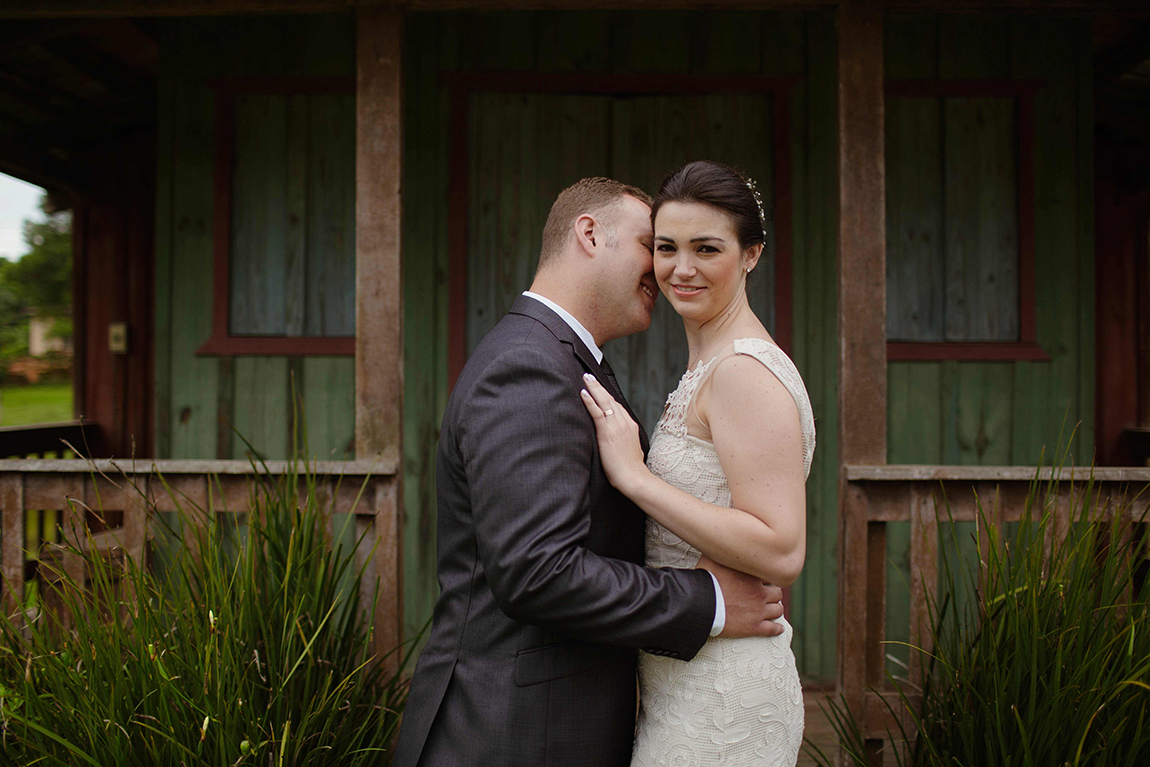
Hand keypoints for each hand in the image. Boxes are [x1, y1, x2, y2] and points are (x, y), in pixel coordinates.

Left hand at [580, 373, 647, 493]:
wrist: (633, 477)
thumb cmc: (631, 469)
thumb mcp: (631, 449)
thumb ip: (625, 441)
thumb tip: (619, 441)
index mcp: (630, 426)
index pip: (617, 406)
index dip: (607, 396)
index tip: (600, 388)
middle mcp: (624, 422)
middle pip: (610, 400)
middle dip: (599, 387)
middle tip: (589, 376)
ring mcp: (616, 426)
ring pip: (604, 402)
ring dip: (594, 388)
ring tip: (586, 378)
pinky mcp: (607, 432)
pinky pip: (597, 412)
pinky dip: (589, 401)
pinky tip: (583, 392)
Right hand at [695, 554, 784, 637]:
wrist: (701, 604)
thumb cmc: (704, 581)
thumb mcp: (711, 558)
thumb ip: (719, 550)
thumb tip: (718, 541)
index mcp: (752, 576)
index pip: (769, 575)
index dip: (766, 577)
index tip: (762, 579)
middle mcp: (759, 592)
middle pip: (777, 593)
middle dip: (774, 593)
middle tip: (770, 594)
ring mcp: (758, 611)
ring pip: (777, 610)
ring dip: (777, 609)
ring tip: (775, 609)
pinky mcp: (753, 627)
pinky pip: (772, 629)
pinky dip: (777, 629)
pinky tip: (778, 628)